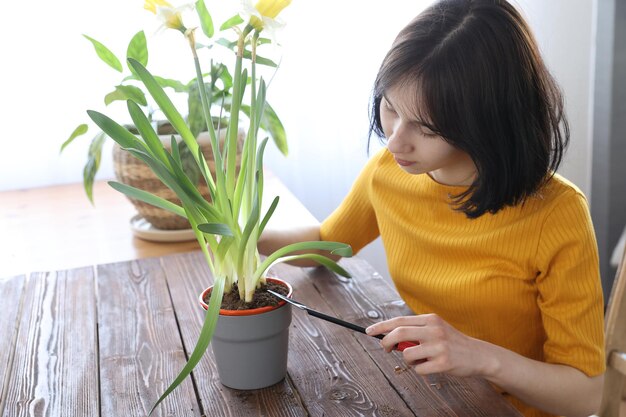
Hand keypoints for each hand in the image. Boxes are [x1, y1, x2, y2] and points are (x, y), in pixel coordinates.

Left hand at [366, 314, 489, 377]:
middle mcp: (434, 330)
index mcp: (430, 319)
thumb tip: (390, 338)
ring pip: (407, 354)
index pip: (400, 320)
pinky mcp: (443, 362)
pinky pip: (419, 369)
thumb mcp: (436, 329)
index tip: (369, 331)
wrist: (478, 355)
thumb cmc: (452, 343)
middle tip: (384, 348)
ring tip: (420, 359)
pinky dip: (419, 370)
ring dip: (408, 360)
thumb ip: (415, 331)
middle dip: (386, 341)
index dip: (382, 326)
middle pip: (399, 333)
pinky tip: (430, 366)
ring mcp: (439, 346)